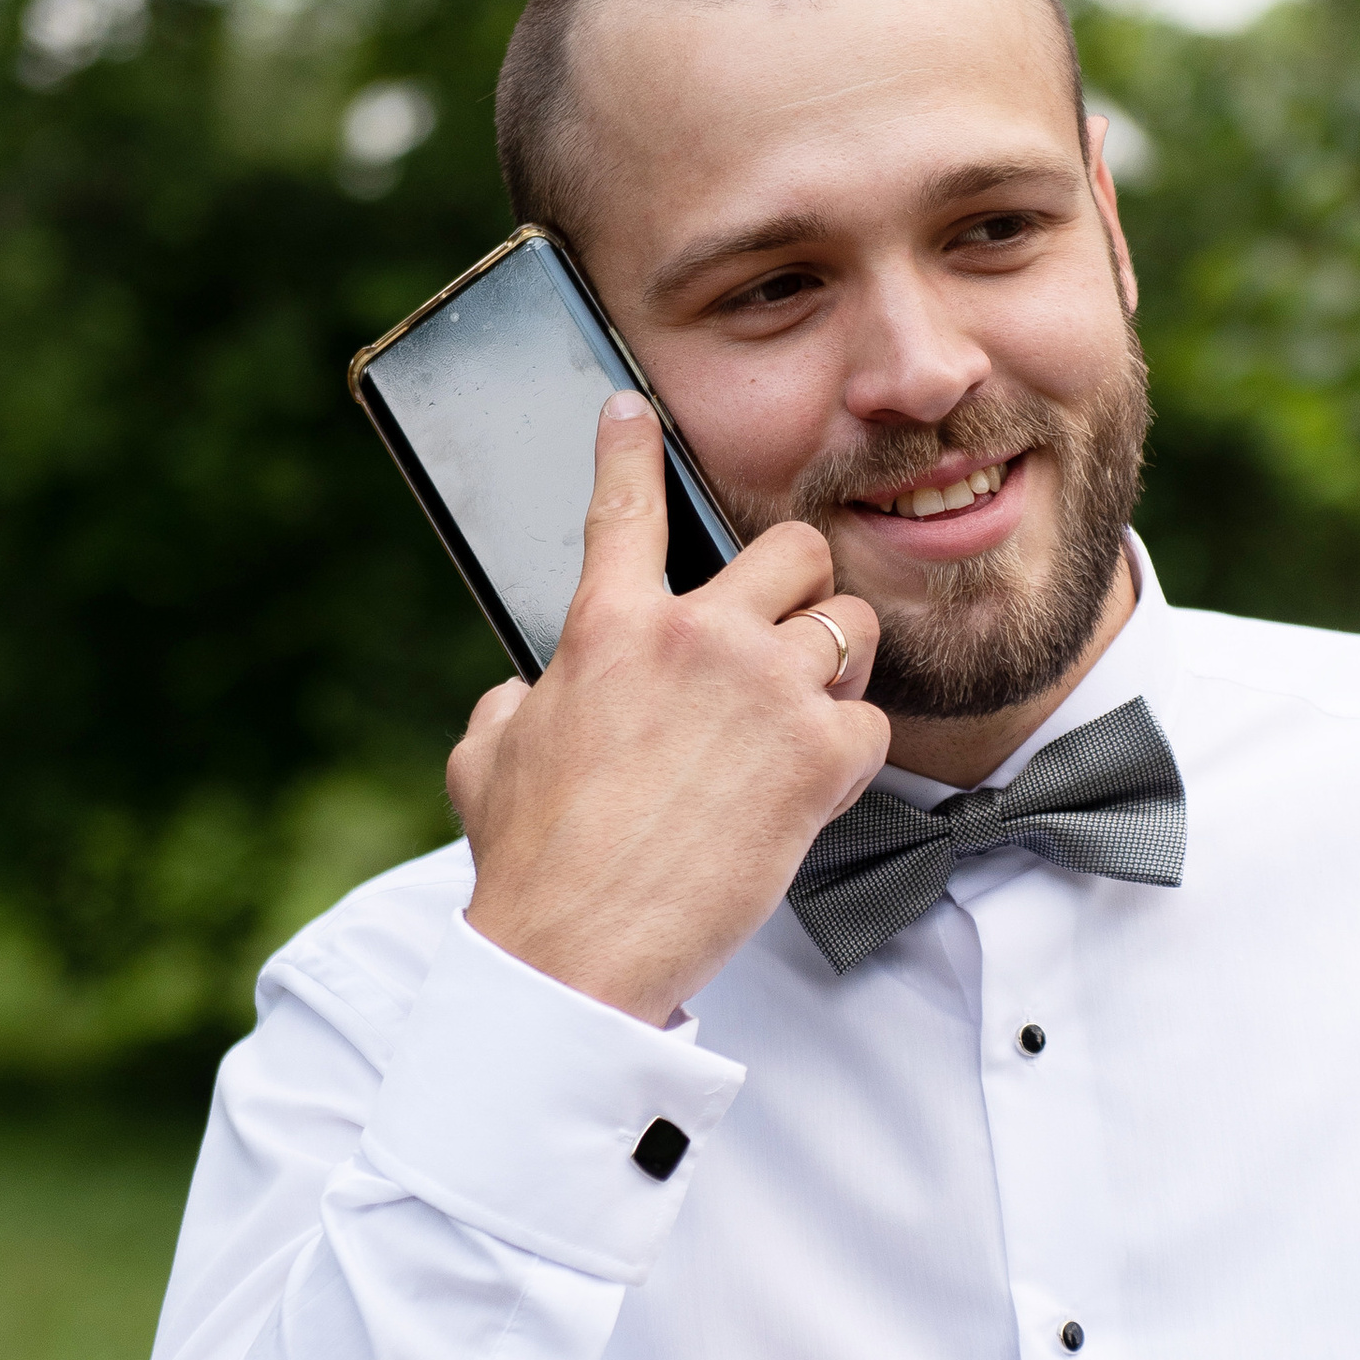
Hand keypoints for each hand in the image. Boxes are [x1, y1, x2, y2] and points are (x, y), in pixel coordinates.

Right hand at [447, 392, 886, 1021]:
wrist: (579, 948)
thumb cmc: (531, 862)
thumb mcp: (488, 759)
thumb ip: (514, 702)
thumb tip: (525, 694)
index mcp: (607, 628)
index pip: (624, 506)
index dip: (629, 448)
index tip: (634, 411)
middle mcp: (693, 636)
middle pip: (794, 546)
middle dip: (799, 585)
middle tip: (786, 635)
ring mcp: (763, 688)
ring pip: (850, 620)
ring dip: (840, 662)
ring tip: (810, 711)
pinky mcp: (818, 754)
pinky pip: (871, 722)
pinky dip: (851, 756)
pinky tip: (812, 790)